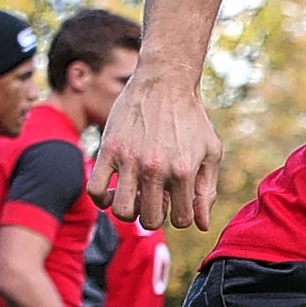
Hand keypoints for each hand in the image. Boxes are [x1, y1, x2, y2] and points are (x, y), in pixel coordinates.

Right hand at [90, 70, 220, 229]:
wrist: (165, 81)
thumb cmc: (192, 118)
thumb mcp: (210, 152)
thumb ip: (207, 190)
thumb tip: (201, 225)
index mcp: (183, 172)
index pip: (182, 220)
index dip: (180, 215)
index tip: (176, 200)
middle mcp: (156, 169)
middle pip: (151, 220)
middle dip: (155, 216)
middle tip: (154, 199)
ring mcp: (130, 160)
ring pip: (122, 211)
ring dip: (129, 211)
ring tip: (134, 196)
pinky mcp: (109, 149)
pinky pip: (95, 190)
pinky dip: (101, 200)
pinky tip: (112, 190)